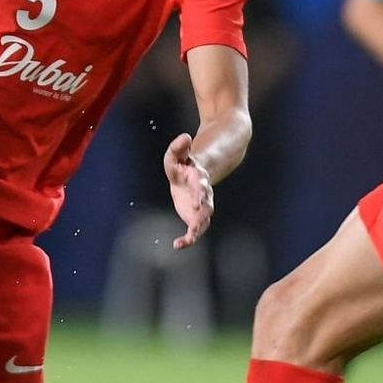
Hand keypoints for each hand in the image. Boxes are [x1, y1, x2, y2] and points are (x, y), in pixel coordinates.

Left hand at [163, 132, 213, 249]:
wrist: (193, 174)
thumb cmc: (182, 164)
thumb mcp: (176, 154)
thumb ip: (178, 147)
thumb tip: (185, 137)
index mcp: (199, 178)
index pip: (201, 186)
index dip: (199, 195)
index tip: (197, 204)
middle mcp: (204, 194)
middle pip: (207, 205)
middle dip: (202, 215)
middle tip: (196, 225)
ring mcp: (202, 206)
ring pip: (204, 219)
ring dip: (197, 229)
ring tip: (189, 238)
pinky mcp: (196, 216)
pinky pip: (195, 229)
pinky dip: (188, 238)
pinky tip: (178, 245)